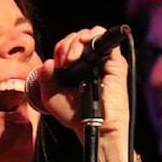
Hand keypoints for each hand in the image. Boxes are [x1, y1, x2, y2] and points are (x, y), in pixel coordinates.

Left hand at [35, 26, 129, 140]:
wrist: (93, 127)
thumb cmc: (75, 115)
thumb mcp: (51, 96)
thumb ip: (45, 78)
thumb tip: (48, 62)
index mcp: (78, 67)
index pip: (69, 45)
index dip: (61, 48)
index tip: (57, 65)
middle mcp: (92, 62)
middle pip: (79, 36)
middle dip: (66, 44)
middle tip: (63, 62)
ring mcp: (105, 61)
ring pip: (92, 33)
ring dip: (77, 40)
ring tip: (70, 58)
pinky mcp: (116, 63)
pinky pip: (107, 39)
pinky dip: (91, 38)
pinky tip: (79, 55)